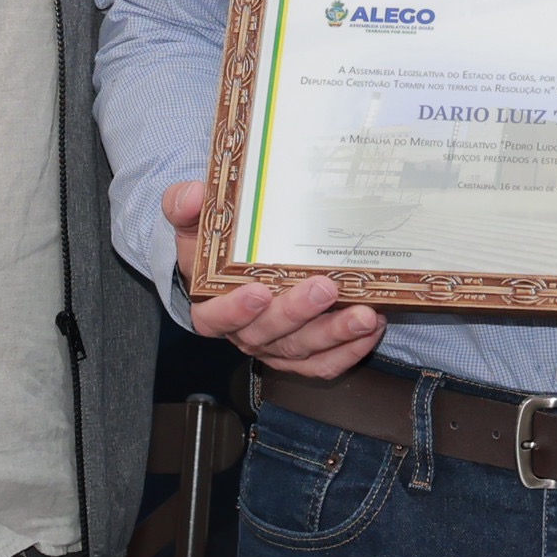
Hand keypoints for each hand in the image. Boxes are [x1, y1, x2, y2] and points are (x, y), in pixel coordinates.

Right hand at [165, 183, 384, 379]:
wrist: (234, 272)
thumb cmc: (215, 251)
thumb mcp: (194, 225)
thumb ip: (185, 207)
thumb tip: (195, 195)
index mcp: (211, 309)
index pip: (216, 317)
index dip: (236, 310)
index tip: (258, 291)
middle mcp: (245, 334)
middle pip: (268, 334)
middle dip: (297, 313)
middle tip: (324, 288)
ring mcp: (277, 347)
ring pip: (304, 349)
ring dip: (335, 334)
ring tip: (362, 314)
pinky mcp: (304, 354)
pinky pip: (327, 362)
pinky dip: (351, 350)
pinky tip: (372, 327)